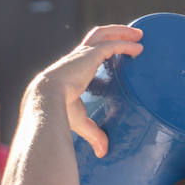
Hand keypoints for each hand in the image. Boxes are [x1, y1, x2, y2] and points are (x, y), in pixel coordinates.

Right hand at [28, 25, 143, 157]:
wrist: (45, 100)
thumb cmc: (56, 111)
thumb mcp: (79, 121)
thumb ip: (93, 133)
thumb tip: (102, 152)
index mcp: (71, 70)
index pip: (86, 54)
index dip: (100, 50)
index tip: (114, 52)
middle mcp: (76, 58)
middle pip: (96, 36)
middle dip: (114, 32)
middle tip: (133, 35)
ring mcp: (82, 55)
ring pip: (103, 34)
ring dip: (121, 31)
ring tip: (139, 34)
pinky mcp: (90, 56)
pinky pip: (111, 46)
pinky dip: (126, 45)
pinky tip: (139, 49)